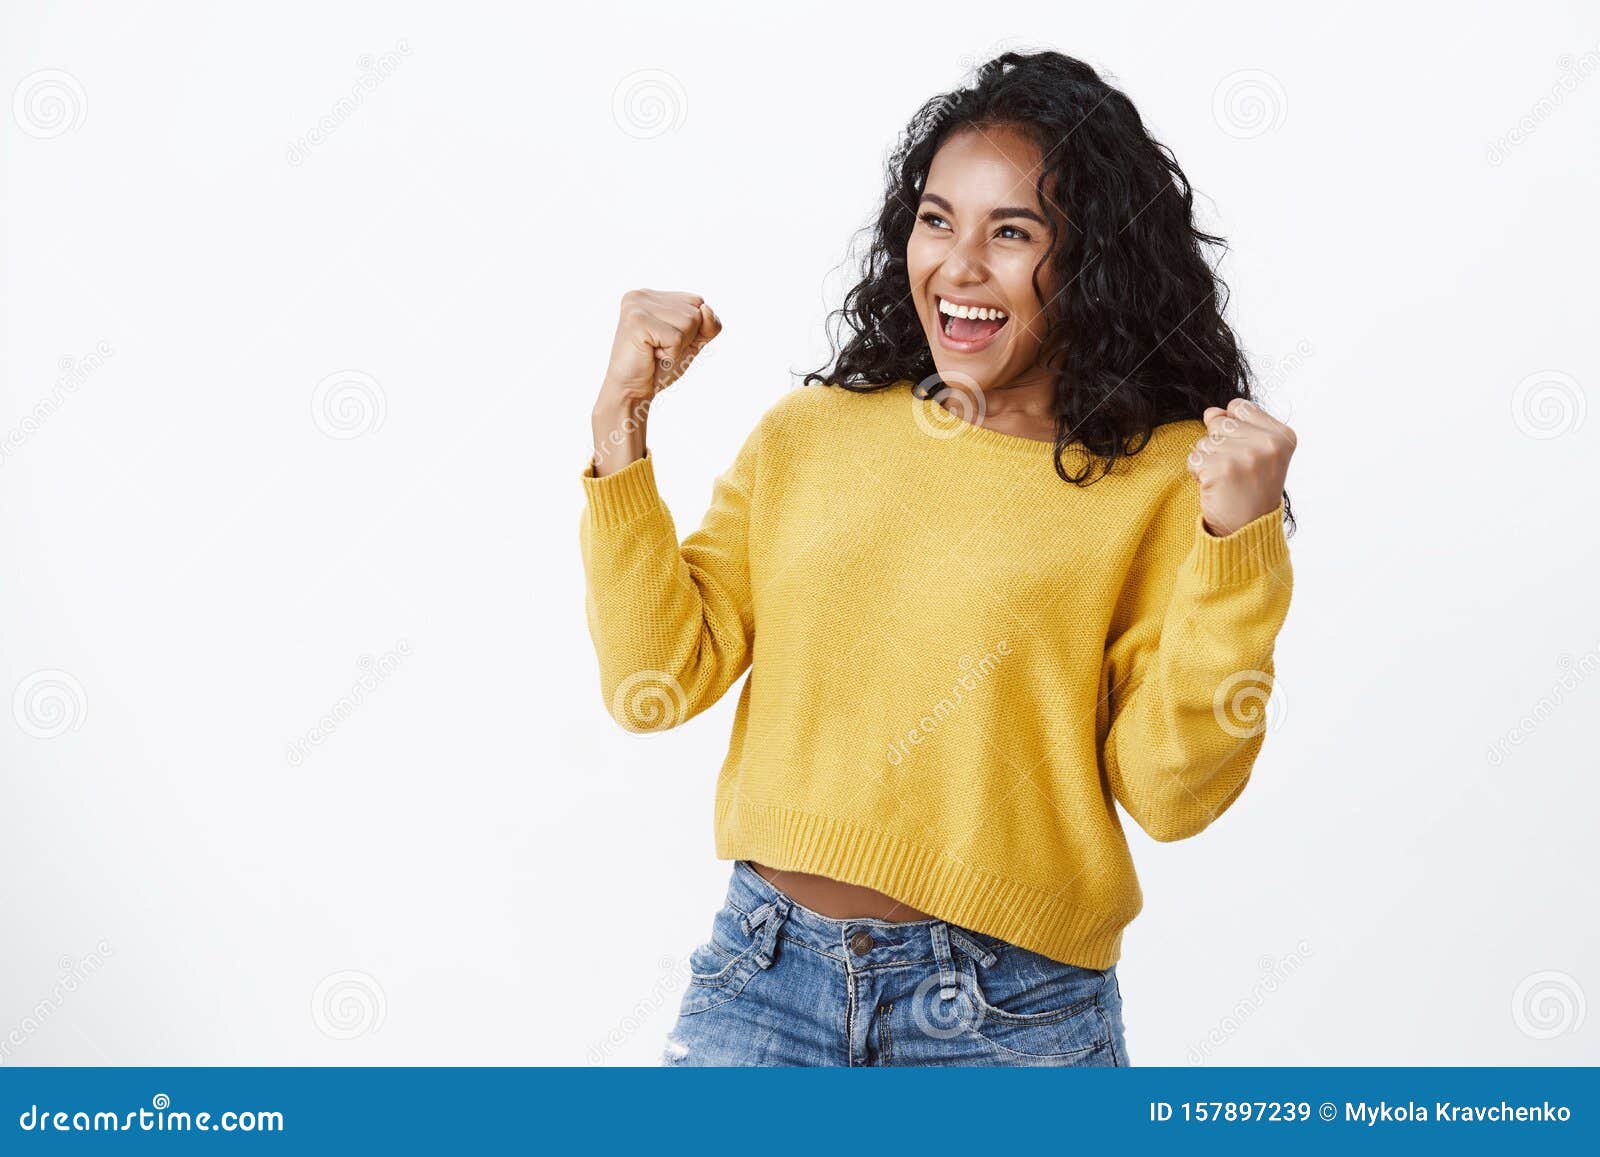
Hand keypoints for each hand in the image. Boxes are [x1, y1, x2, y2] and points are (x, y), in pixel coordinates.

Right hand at [599, 289, 721, 405]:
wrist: (631, 390)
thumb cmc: (658, 366)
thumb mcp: (692, 342)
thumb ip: (708, 325)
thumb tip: (707, 309)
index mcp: (652, 296)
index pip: (697, 301)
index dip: (692, 329)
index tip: (667, 341)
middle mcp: (642, 295)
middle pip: (695, 311)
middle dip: (685, 338)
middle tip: (659, 349)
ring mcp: (637, 305)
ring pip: (689, 322)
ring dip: (677, 346)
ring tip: (655, 351)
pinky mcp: (637, 321)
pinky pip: (676, 338)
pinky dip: (671, 354)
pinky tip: (651, 355)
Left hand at [1187, 399, 1295, 536]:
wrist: (1247, 533)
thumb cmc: (1251, 493)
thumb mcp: (1257, 455)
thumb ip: (1238, 427)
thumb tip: (1211, 412)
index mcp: (1283, 436)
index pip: (1239, 406)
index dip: (1233, 430)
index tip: (1245, 456)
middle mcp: (1268, 443)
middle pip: (1219, 422)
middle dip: (1219, 446)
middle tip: (1235, 473)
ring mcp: (1246, 455)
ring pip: (1204, 440)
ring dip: (1207, 461)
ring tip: (1226, 482)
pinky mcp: (1221, 469)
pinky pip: (1193, 458)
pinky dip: (1197, 473)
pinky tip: (1215, 488)